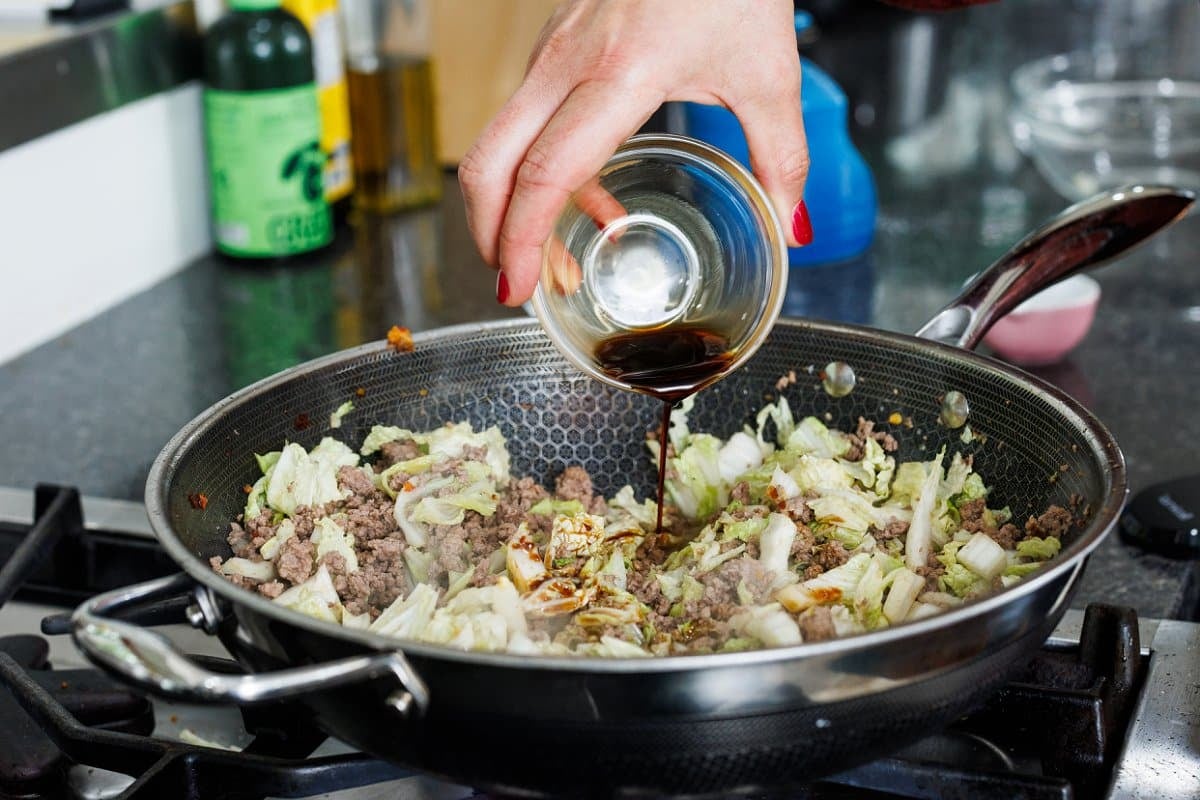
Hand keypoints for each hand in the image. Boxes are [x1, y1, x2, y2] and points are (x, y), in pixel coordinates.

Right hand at [458, 0, 809, 306]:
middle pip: (490, 161)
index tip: (518, 288)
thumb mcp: (769, 76)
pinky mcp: (554, 44)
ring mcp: (552, 48)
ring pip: (502, 142)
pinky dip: (538, 169)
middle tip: (516, 285)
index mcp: (619, 72)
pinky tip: (589, 197)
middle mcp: (567, 61)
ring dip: (515, 205)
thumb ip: (781, 161)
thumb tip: (794, 231)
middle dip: (490, 232)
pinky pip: (526, 119)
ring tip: (557, 256)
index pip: (546, 171)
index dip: (522, 237)